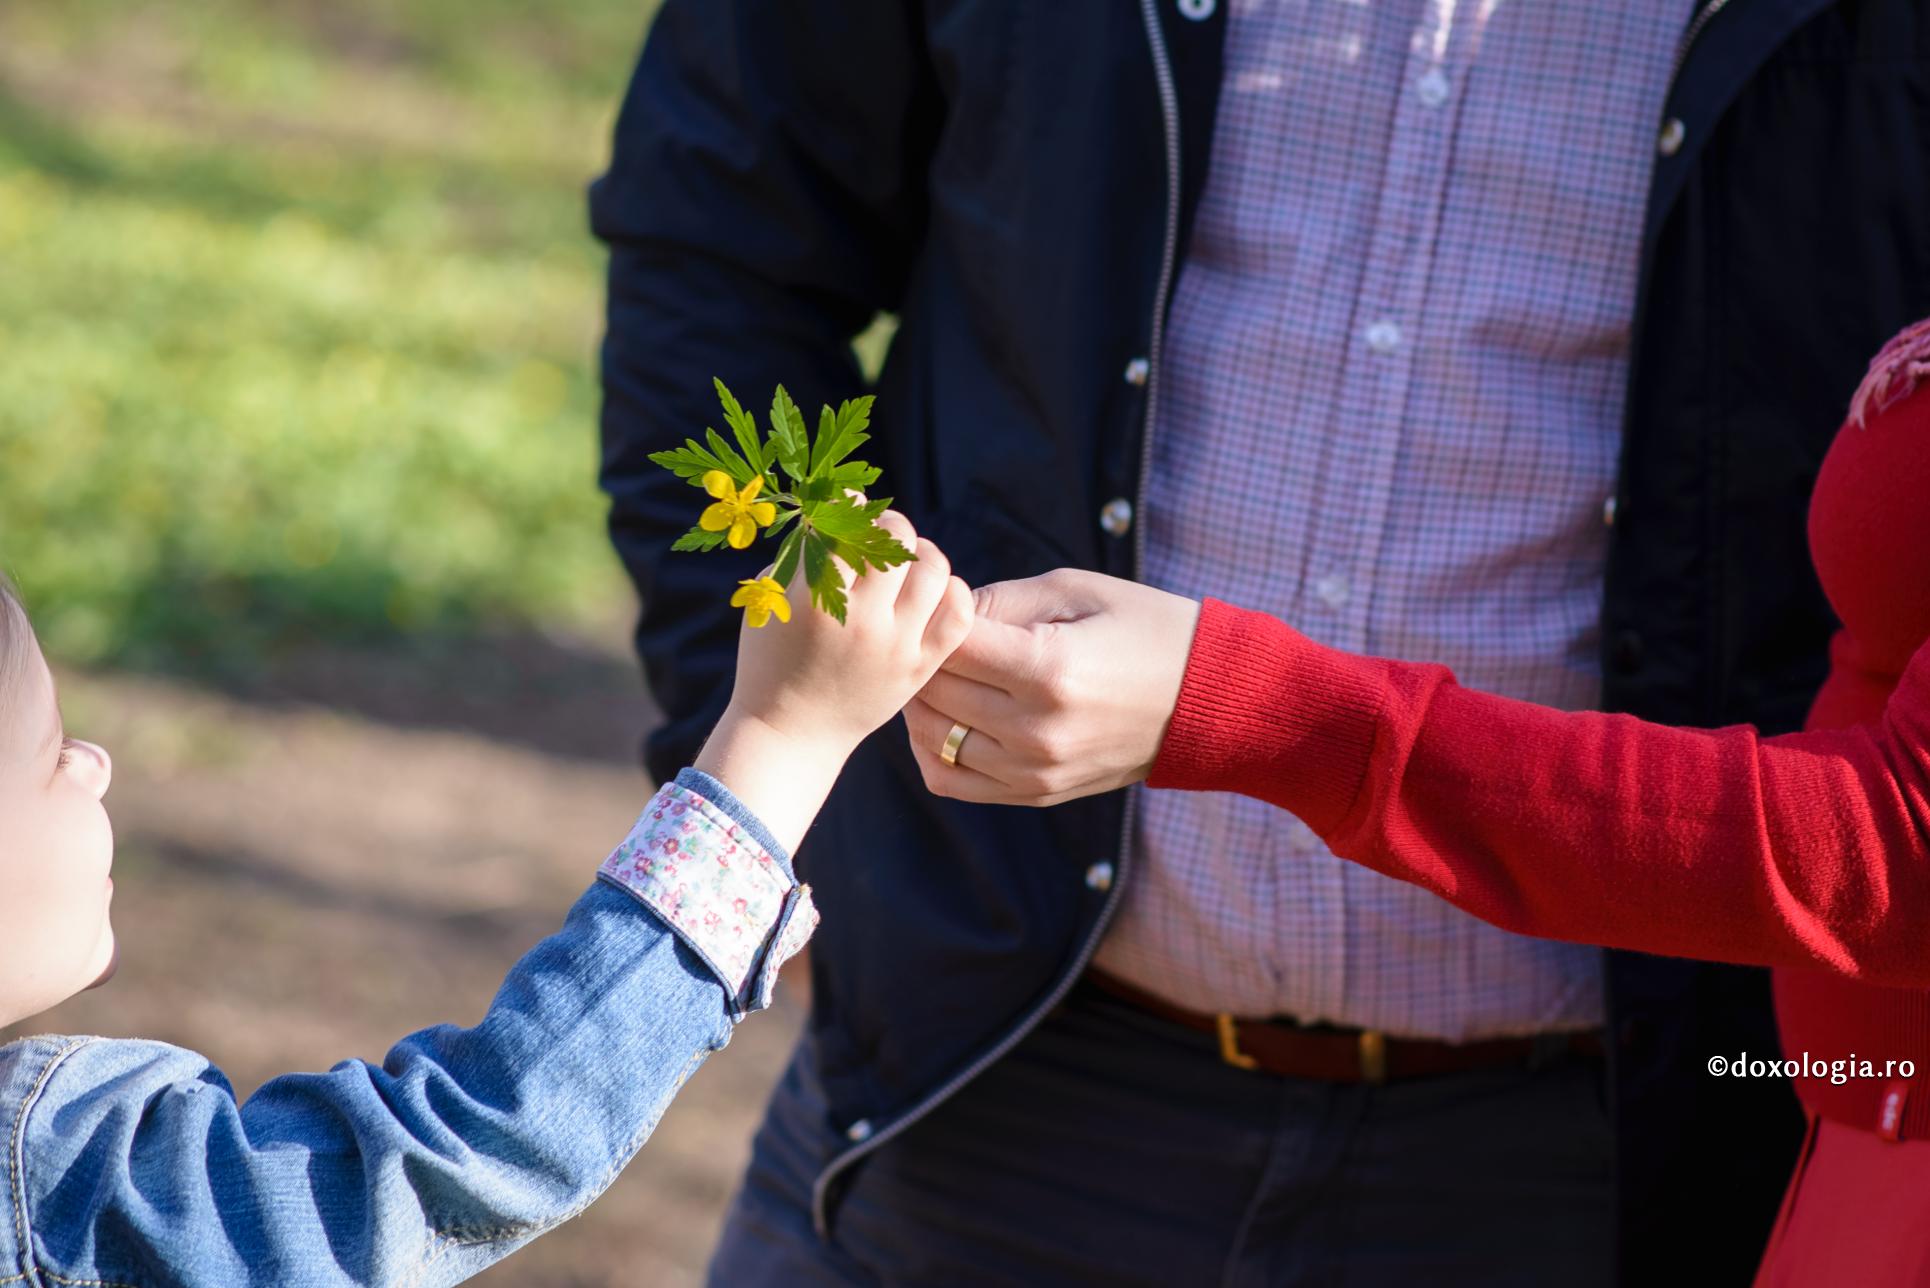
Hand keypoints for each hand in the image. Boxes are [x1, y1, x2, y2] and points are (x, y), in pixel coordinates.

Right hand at [696, 511, 972, 851]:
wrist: (788, 735)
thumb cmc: (771, 660)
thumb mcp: (769, 600)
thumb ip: (800, 552)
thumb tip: (837, 506)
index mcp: (810, 598)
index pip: (846, 521)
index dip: (850, 502)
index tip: (848, 505)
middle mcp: (857, 619)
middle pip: (896, 537)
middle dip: (887, 522)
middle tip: (878, 531)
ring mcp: (893, 646)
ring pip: (933, 568)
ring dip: (921, 552)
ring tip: (907, 559)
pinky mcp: (919, 669)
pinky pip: (958, 613)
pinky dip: (951, 590)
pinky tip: (931, 591)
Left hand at [904, 569, 1200, 806]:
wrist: (1208, 702)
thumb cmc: (1146, 630)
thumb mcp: (1077, 591)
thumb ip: (1001, 600)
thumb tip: (943, 612)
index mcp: (1048, 669)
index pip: (948, 643)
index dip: (937, 613)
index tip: (950, 597)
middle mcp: (1035, 730)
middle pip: (932, 689)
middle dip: (924, 653)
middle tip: (936, 630)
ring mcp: (1034, 770)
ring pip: (930, 737)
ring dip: (923, 700)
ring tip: (944, 671)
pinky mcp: (1036, 794)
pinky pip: (950, 781)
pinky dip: (933, 749)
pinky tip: (950, 716)